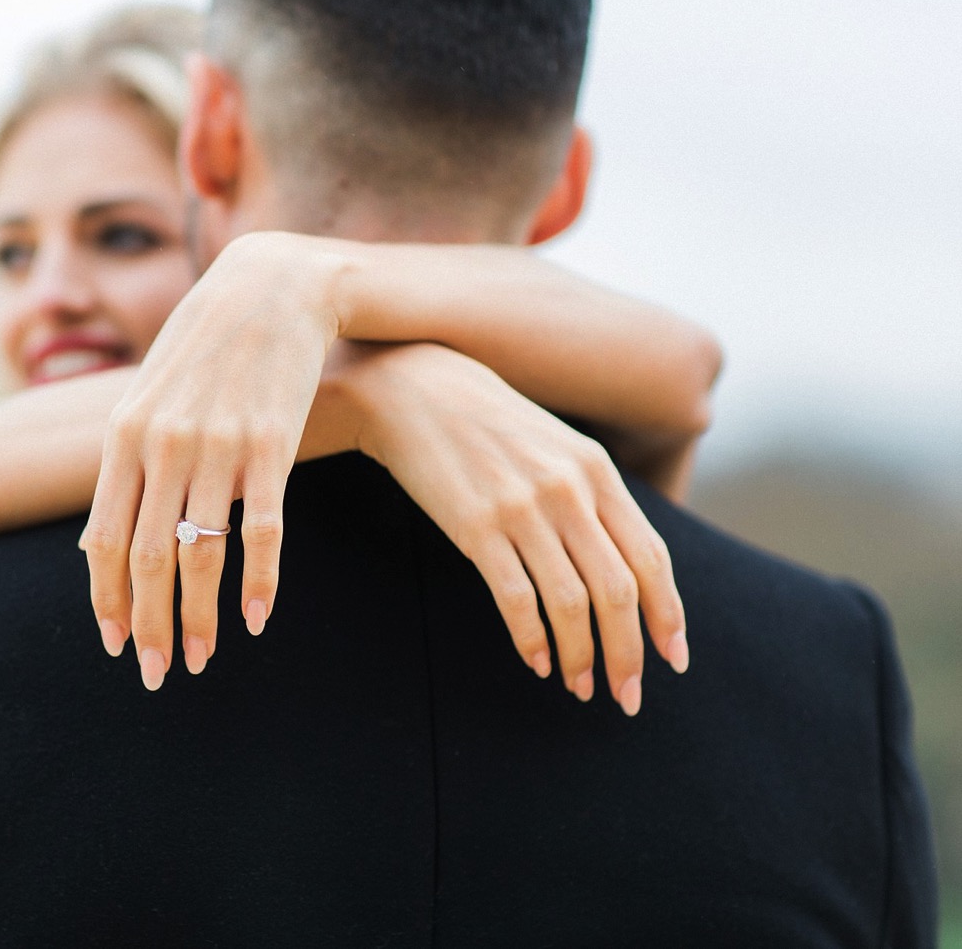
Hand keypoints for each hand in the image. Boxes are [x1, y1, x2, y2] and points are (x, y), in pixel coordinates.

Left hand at [80, 233, 339, 689]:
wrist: (270, 285)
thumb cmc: (203, 342)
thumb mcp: (149, 392)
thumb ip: (129, 457)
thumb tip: (109, 529)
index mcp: (124, 435)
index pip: (103, 539)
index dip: (106, 599)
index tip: (115, 644)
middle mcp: (164, 444)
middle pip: (147, 559)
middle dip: (148, 626)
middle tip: (156, 674)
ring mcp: (218, 445)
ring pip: (200, 554)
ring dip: (198, 617)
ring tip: (199, 660)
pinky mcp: (271, 444)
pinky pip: (263, 529)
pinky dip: (259, 581)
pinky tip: (256, 619)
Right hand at [343, 342, 689, 714]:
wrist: (414, 389)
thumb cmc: (487, 425)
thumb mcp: (555, 448)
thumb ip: (592, 497)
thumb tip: (625, 568)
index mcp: (597, 472)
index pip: (651, 558)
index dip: (668, 616)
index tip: (673, 659)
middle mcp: (569, 490)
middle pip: (619, 591)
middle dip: (629, 654)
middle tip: (628, 696)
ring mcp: (522, 508)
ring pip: (571, 603)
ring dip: (582, 656)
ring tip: (581, 687)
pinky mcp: (476, 527)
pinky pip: (516, 599)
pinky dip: (532, 639)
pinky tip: (537, 661)